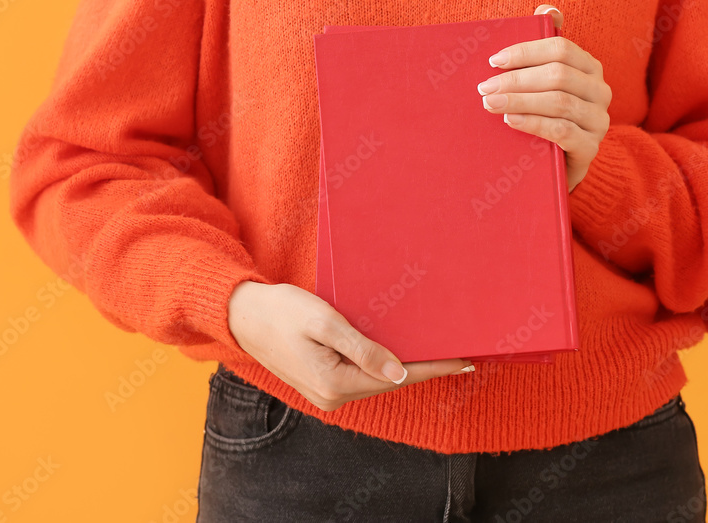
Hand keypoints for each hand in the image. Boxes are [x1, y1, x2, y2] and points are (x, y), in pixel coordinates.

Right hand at [227, 281, 474, 411]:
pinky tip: (400, 349)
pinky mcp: (323, 381)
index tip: (465, 360)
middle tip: (460, 350)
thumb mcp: (324, 323)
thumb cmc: (280, 312)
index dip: (434, 367)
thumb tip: (399, 372)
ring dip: (404, 362)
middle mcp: (333, 396)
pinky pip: (362, 373)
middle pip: (390, 380)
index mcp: (334, 384)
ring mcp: (327, 392)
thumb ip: (362, 349)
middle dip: (424, 365)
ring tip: (437, 348)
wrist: (241, 315)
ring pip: (377, 377)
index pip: (398, 376)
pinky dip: (384, 361)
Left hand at [478, 4, 611, 192]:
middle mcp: (600, 91)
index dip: (525, 51)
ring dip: (519, 100)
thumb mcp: (541, 83)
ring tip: (490, 103)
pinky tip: (510, 121)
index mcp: (589, 68)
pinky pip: (562, 130)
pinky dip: (533, 123)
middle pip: (558, 75)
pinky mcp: (590, 148)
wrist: (554, 165)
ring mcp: (598, 121)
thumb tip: (548, 9)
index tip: (493, 61)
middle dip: (516, 79)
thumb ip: (542, 49)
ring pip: (559, 102)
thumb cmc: (542, 116)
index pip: (560, 49)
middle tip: (483, 87)